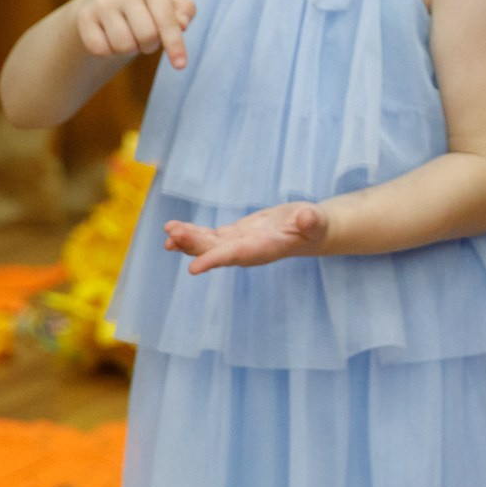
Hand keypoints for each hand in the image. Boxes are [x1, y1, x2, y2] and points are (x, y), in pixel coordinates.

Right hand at [77, 0, 195, 69]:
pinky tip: (110, 38)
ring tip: (129, 36)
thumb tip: (183, 23)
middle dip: (150, 46)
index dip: (175, 45)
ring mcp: (101, 2)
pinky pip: (101, 50)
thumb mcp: (169, 5)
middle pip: (146, 36)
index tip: (181, 65)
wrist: (105, 1)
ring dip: (130, 50)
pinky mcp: (83, 16)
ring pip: (123, 46)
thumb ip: (185, 11)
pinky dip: (109, 52)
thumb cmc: (147, 8)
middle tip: (145, 39)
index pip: (167, 20)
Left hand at [167, 202, 328, 274]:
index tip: (194, 268)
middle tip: (173, 235)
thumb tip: (306, 218)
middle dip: (193, 244)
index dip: (214, 260)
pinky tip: (173, 231)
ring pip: (207, 245)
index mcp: (263, 249)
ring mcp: (238, 244)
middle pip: (215, 251)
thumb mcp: (316, 221)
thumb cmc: (315, 225)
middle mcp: (246, 251)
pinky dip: (191, 234)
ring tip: (169, 232)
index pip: (236, 255)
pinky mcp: (234, 236)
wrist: (309, 230)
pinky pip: (208, 237)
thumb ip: (311, 221)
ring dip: (187, 240)